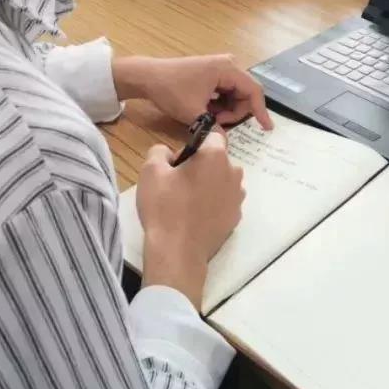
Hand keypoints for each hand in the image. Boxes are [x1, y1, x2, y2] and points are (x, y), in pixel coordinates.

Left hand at [113, 54, 272, 128]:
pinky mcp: (212, 73)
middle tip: (217, 124)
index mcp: (228, 69)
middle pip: (245, 93)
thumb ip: (213, 129)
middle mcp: (228, 65)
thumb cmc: (171, 90)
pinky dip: (219, 105)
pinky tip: (206, 111)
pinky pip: (225, 92)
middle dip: (235, 113)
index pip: (253, 91)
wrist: (148, 77)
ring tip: (208, 118)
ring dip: (226, 110)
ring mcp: (220, 67)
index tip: (266, 129)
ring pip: (235, 95)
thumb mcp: (193, 113)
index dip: (261, 111)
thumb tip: (224, 144)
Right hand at [135, 132, 244, 308]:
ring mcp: (238, 197)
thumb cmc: (164, 207)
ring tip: (187, 201)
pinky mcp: (236, 218)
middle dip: (201, 166)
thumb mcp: (151, 171)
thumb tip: (170, 154)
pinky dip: (214, 204)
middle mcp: (233, 173)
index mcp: (215, 156)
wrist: (177, 252)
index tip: (179, 161)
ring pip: (222, 181)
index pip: (211, 136)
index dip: (194, 144)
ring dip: (209, 185)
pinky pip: (225, 202)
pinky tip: (196, 216)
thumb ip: (160, 151)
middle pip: (217, 160)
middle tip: (178, 183)